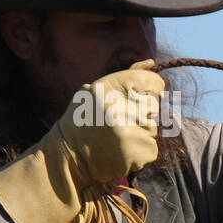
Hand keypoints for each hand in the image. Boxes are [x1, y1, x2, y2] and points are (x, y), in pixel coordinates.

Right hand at [56, 62, 164, 184]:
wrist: (68, 159)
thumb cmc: (83, 122)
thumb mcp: (95, 93)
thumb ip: (125, 77)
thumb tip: (151, 63)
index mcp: (104, 89)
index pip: (149, 80)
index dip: (155, 86)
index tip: (152, 91)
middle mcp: (116, 108)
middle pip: (154, 106)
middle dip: (143, 115)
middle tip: (121, 124)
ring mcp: (128, 131)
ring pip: (153, 129)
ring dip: (141, 135)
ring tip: (117, 139)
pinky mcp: (136, 152)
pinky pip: (152, 148)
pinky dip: (141, 153)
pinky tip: (121, 153)